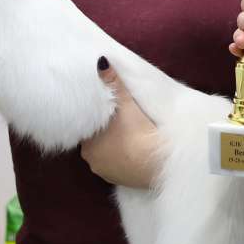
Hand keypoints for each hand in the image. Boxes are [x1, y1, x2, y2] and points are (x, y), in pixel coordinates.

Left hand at [79, 59, 160, 188]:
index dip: (95, 120)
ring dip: (112, 148)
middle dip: (103, 135)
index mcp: (88, 142)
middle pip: (94, 143)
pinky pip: (116, 168)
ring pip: (104, 156)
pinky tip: (131, 153)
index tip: (104, 114)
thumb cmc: (137, 132)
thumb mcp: (126, 104)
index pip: (87, 128)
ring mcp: (105, 172)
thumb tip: (101, 61)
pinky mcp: (119, 181)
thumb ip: (113, 83)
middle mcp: (91, 159)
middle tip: (117, 123)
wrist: (157, 162)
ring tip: (126, 137)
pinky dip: (121, 160)